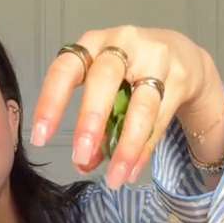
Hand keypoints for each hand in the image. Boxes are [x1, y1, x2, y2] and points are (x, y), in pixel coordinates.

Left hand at [29, 26, 223, 189]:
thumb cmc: (131, 72)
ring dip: (126, 145)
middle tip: (81, 157)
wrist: (183, 55)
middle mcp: (123, 45)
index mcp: (92, 44)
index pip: (66, 69)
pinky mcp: (179, 79)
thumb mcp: (105, 87)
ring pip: (141, 105)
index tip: (41, 138)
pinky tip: (132, 170)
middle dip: (91, 120)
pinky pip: (161, 119)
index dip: (51, 102)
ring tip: (114, 178)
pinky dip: (145, 148)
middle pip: (105, 79)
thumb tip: (83, 163)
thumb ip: (94, 125)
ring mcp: (155, 60)